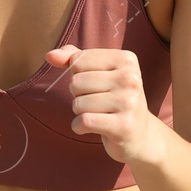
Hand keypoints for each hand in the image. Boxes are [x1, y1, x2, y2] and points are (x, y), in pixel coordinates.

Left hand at [46, 44, 164, 166]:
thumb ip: (73, 59)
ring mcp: (129, 102)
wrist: (141, 135)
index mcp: (126, 59)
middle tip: (98, 103)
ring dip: (80, 112)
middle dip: (78, 95)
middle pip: (76, 82)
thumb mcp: (99, 73)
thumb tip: (50, 55)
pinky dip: (79, 127)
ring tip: (98, 115)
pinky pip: (84, 121)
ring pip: (78, 103)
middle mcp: (130, 78)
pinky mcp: (123, 126)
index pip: (78, 60)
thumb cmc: (114, 99)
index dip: (78, 75)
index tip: (97, 85)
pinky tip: (91, 128)